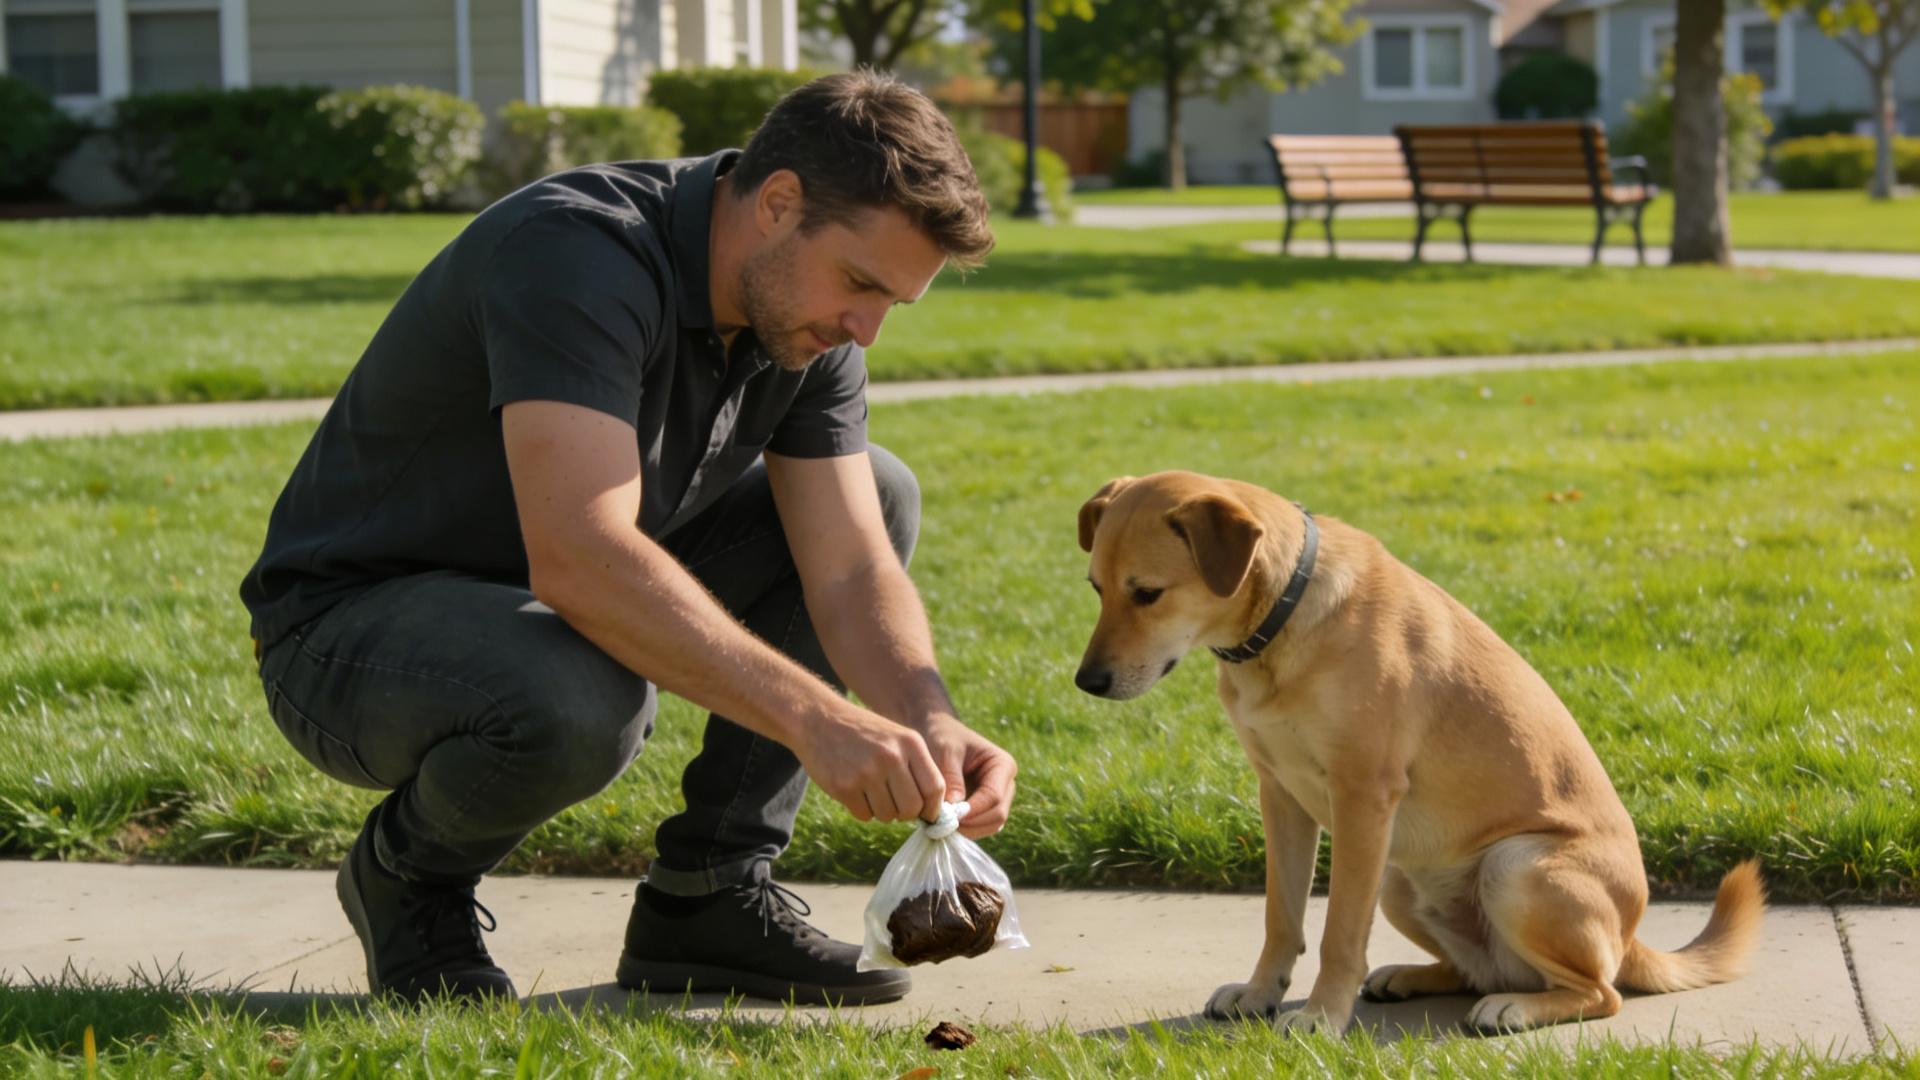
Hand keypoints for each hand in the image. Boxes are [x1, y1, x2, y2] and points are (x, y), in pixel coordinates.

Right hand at [795, 701, 946, 824]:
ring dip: (882, 811)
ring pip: (888, 816)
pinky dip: (862, 809)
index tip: (926, 814)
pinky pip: (864, 815)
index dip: (933, 808)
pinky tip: (854, 790)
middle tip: (895, 805)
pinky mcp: (844, 786)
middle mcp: (891, 757)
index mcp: (910, 743)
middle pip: (912, 808)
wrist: (819, 719)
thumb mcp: (897, 738)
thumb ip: (916, 768)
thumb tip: (932, 811)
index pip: (935, 788)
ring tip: (871, 791)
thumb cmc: (863, 734)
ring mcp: (867, 772)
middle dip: (905, 814)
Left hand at [915, 714, 1016, 838]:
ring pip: (991, 825)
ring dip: (969, 830)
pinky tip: (944, 825)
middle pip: (998, 815)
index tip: (948, 817)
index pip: (994, 796)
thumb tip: (954, 811)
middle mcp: (1005, 783)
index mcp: (1002, 765)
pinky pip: (981, 826)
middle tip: (942, 827)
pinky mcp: (985, 807)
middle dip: (972, 824)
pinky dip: (966, 830)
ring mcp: (998, 797)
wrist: (937, 732)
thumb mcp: (945, 751)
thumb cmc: (942, 736)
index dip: (973, 811)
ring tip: (941, 827)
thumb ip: (951, 779)